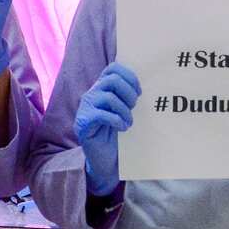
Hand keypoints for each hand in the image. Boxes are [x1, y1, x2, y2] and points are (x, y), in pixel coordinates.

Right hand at [74, 63, 140, 195]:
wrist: (104, 160)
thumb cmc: (116, 135)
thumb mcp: (124, 112)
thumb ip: (127, 97)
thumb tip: (144, 87)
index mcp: (101, 89)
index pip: (112, 68)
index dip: (129, 76)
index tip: (139, 92)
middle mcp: (91, 94)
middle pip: (112, 79)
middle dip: (128, 92)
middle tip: (133, 107)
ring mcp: (85, 108)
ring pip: (109, 96)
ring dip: (124, 110)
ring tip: (129, 122)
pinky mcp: (83, 122)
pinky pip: (102, 114)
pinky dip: (116, 120)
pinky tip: (122, 128)